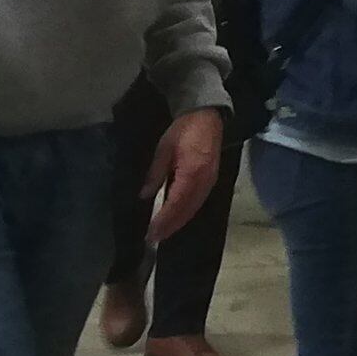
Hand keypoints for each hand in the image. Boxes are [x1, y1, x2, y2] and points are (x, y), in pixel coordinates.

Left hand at [144, 108, 225, 243]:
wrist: (209, 116)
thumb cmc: (184, 129)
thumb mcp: (164, 149)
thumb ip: (155, 173)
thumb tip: (145, 195)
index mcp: (191, 174)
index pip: (175, 204)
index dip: (163, 221)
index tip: (150, 233)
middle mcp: (203, 182)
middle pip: (186, 211)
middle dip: (170, 227)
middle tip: (154, 239)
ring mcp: (210, 182)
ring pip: (193, 209)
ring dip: (178, 222)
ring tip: (163, 232)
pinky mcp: (212, 179)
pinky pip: (198, 202)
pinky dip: (187, 213)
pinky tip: (177, 217)